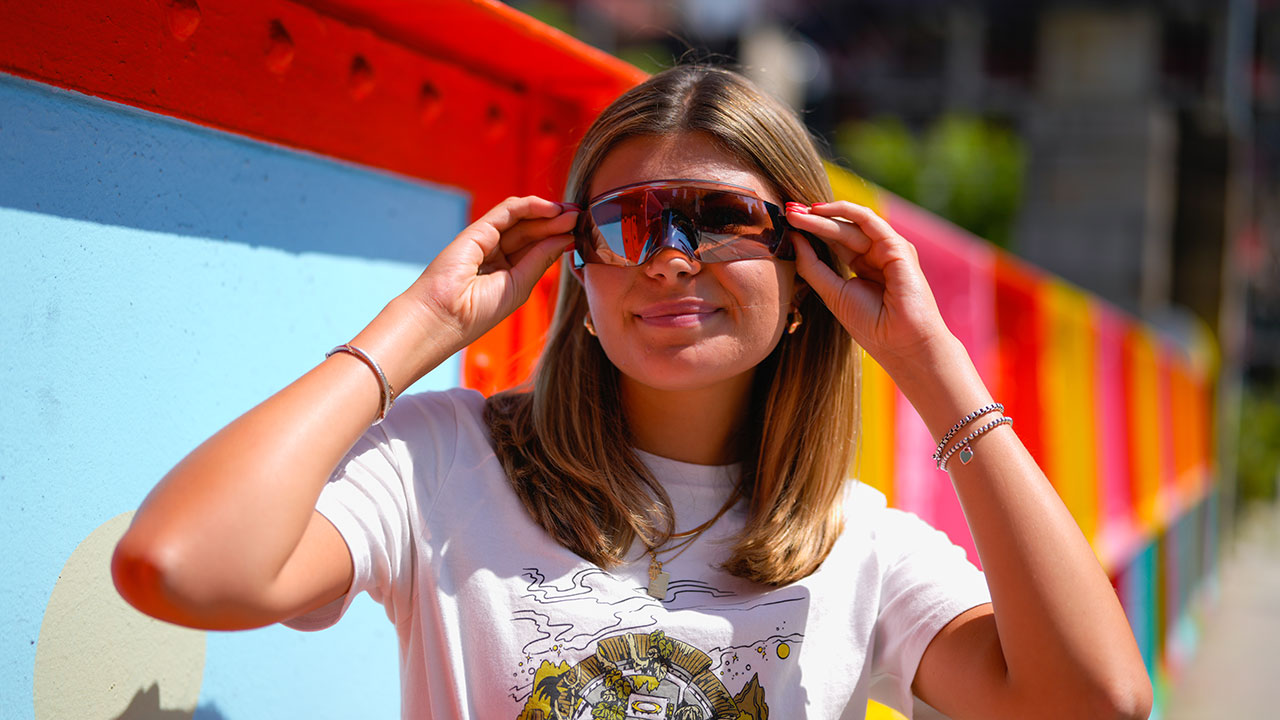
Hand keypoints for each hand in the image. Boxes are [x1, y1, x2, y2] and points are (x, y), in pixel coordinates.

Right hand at [402, 195, 577, 348]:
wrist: (445, 316)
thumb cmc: (479, 311)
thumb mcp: (520, 285)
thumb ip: (541, 258)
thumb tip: (567, 237)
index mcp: (506, 272)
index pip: (538, 249)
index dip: (559, 238)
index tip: (583, 233)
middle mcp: (497, 254)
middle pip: (533, 232)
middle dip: (558, 224)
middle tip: (582, 216)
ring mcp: (487, 240)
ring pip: (523, 220)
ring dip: (549, 214)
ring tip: (573, 213)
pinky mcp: (478, 229)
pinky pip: (508, 211)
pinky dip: (530, 206)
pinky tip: (552, 209)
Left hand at [787, 201, 951, 367]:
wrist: (902, 345)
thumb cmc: (872, 326)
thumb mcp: (833, 293)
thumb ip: (813, 266)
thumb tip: (794, 239)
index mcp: (864, 266)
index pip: (833, 241)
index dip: (809, 231)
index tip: (784, 224)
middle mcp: (876, 254)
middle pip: (839, 231)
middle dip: (812, 220)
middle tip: (786, 212)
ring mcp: (888, 249)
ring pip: (850, 224)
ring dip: (822, 216)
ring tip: (795, 213)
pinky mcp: (897, 246)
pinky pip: (869, 220)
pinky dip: (844, 211)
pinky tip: (820, 211)